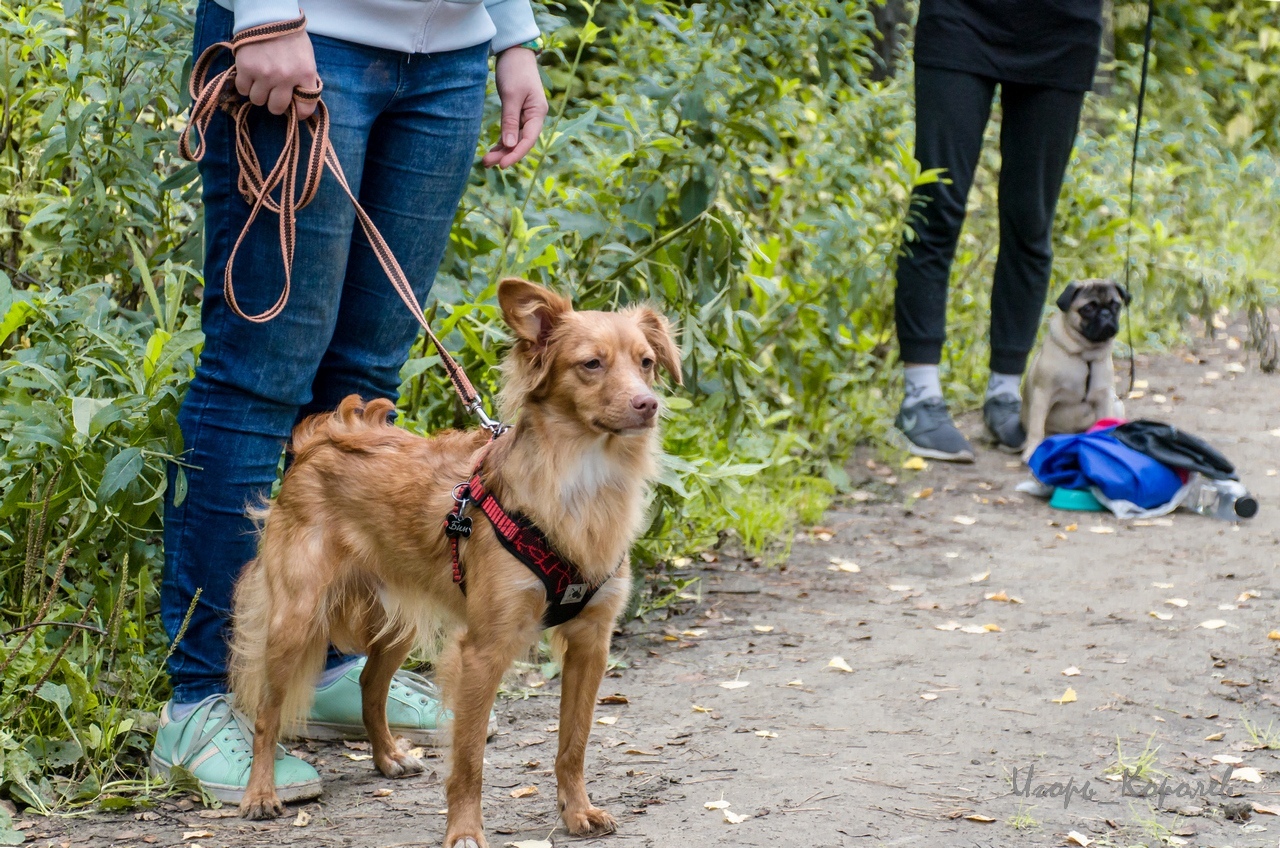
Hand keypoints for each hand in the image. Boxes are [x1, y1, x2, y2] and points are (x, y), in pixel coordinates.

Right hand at [234, 28, 319, 119]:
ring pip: (257, 100)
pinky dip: (245, 85)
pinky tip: (250, 74)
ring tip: (260, 80)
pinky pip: (242, 89)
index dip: (299, 111)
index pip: (305, 109)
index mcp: (305, 75)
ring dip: (258, 93)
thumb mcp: (307, 59)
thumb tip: (299, 101)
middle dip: (274, 102)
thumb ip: (304, 80)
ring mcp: (265, 74)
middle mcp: (285, 78)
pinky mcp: (246, 68)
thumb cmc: (290, 38)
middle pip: (276, 108)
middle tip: (273, 91)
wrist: (269, 15)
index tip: (294, 108)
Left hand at [483, 47, 546, 167]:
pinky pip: (510, 132)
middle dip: (505, 154)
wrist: (515, 52)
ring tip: (486, 161)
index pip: (528, 140)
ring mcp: (526, 116)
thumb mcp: (511, 95)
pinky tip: (492, 150)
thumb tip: (508, 145)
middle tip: (487, 164)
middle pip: (521, 142)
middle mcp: (534, 117)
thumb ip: (510, 121)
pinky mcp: (517, 113)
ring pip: (514, 139)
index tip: (502, 164)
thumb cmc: (515, 70)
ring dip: (502, 150)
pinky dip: (502, 141)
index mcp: (538, 112)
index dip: (515, 154)